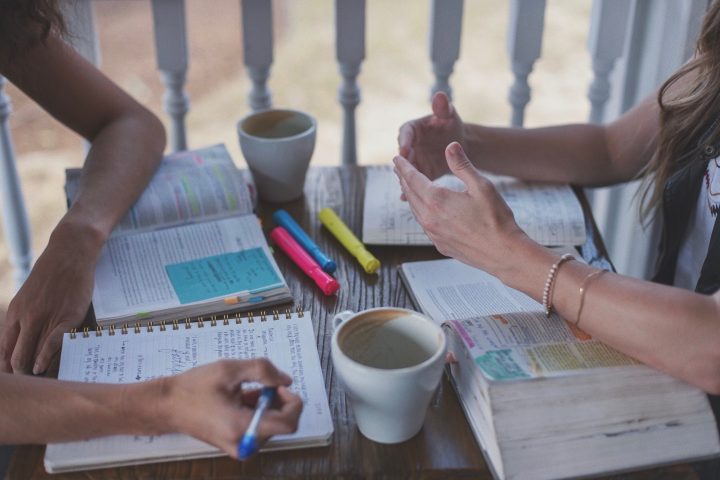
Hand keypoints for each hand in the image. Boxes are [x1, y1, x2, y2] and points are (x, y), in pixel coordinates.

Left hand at [0, 221, 101, 373]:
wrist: (70, 253)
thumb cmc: (52, 275)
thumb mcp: (30, 296)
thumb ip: (26, 318)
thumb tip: (27, 340)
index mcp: (14, 313)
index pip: (3, 350)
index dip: (6, 369)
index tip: (14, 380)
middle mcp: (25, 318)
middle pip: (14, 357)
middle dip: (19, 375)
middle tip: (28, 387)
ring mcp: (45, 317)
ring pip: (30, 353)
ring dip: (31, 372)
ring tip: (37, 384)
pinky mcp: (66, 316)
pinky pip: (51, 342)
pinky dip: (45, 358)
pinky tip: (44, 368)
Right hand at [158, 358, 301, 458]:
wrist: (167, 406)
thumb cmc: (194, 387)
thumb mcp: (229, 369)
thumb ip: (263, 371)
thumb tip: (287, 380)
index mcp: (242, 428)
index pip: (289, 423)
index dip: (292, 401)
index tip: (278, 385)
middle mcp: (245, 445)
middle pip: (281, 422)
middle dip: (276, 399)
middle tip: (257, 384)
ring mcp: (241, 448)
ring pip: (272, 424)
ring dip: (265, 404)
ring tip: (243, 392)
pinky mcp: (237, 446)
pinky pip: (260, 428)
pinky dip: (257, 411)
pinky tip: (240, 399)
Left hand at [393, 142, 529, 277]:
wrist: (503, 252)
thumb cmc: (495, 219)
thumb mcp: (481, 186)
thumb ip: (462, 165)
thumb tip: (450, 146)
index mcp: (437, 200)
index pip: (413, 178)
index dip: (404, 167)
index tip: (397, 158)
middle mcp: (429, 218)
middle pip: (410, 194)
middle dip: (404, 179)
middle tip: (399, 168)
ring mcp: (433, 233)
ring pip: (415, 210)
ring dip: (410, 196)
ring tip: (408, 186)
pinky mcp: (439, 244)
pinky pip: (423, 224)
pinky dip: (419, 211)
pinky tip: (424, 209)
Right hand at [397, 91, 465, 181]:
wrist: (459, 144)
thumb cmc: (452, 125)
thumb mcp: (449, 115)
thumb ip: (443, 107)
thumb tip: (439, 95)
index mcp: (412, 129)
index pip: (405, 134)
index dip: (404, 142)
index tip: (404, 150)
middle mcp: (407, 145)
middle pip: (402, 155)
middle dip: (403, 164)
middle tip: (403, 172)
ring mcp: (411, 160)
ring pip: (405, 170)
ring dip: (404, 179)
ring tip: (404, 188)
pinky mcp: (418, 173)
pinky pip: (411, 181)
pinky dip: (408, 190)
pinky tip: (406, 199)